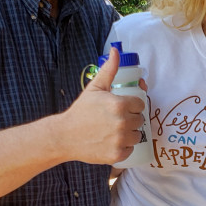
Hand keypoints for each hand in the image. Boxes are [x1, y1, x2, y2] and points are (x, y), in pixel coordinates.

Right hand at [56, 47, 144, 164]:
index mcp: (119, 104)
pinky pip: (130, 149)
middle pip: (140, 120)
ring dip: (129, 133)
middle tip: (116, 119)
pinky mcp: (117, 155)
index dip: (132, 105)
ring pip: (137, 135)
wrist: (65, 136)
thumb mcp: (95, 88)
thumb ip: (109, 70)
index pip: (140, 104)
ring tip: (114, 131)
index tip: (123, 107)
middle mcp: (122, 122)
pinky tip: (112, 142)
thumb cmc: (81, 111)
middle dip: (131, 119)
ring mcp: (120, 140)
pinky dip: (124, 147)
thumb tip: (116, 50)